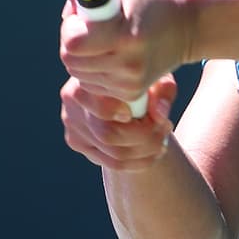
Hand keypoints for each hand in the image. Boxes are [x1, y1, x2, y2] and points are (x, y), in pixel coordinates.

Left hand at [59, 0, 195, 104]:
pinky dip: (94, 70)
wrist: (187, 23)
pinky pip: (93, 84)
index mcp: (125, 35)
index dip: (71, 27)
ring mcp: (131, 81)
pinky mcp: (132, 92)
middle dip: (73, 41)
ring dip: (83, 57)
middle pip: (70, 60)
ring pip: (79, 75)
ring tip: (104, 39)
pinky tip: (111, 54)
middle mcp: (129, 63)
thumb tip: (68, 0)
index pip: (72, 42)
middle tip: (90, 27)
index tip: (84, 16)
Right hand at [60, 74, 176, 170]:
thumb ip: (163, 90)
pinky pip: (111, 163)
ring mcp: (71, 124)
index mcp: (88, 79)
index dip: (128, 118)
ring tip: (164, 137)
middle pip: (108, 135)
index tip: (152, 115)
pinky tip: (154, 151)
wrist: (119, 82)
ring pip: (113, 154)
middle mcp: (72, 101)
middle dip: (145, 138)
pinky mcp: (76, 141)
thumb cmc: (140, 74)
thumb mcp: (158, 77)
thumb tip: (161, 114)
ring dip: (146, 151)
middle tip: (167, 127)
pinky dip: (139, 162)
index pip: (100, 107)